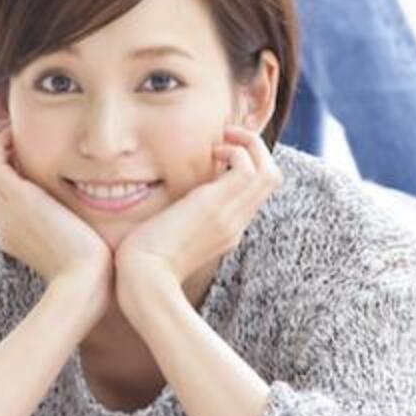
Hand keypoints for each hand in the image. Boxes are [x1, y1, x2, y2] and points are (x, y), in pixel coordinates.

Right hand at [0, 122, 112, 296]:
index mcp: (16, 234)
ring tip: (13, 127)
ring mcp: (6, 211)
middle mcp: (4, 222)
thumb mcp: (82, 245)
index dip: (5, 170)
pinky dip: (0, 141)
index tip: (23, 152)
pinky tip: (19, 132)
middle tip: (12, 132)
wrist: (87, 283)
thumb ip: (79, 228)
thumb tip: (98, 216)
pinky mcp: (16, 199)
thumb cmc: (96, 270)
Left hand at [115, 124, 282, 305]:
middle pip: (272, 178)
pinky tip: (212, 152)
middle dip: (256, 149)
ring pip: (269, 172)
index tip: (221, 152)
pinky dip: (235, 151)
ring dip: (250, 144)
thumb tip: (169, 203)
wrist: (143, 278)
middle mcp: (236, 222)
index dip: (247, 164)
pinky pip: (247, 169)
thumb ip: (180, 218)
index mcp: (228, 229)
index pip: (256, 192)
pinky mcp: (217, 206)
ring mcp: (231, 215)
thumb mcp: (170, 235)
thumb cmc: (145, 260)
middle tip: (229, 137)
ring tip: (223, 138)